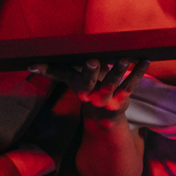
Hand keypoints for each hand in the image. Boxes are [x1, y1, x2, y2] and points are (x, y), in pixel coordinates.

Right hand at [31, 59, 149, 117]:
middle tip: (94, 60)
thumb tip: (29, 64)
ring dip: (119, 72)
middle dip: (92, 73)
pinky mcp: (122, 100)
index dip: (65, 71)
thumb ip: (53, 70)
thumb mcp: (71, 79)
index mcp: (78, 87)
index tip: (65, 62)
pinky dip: (139, 73)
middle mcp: (91, 94)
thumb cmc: (86, 87)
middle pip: (91, 83)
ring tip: (124, 59)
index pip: (68, 77)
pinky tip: (145, 60)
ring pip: (113, 84)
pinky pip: (131, 86)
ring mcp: (107, 98)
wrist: (102, 116)